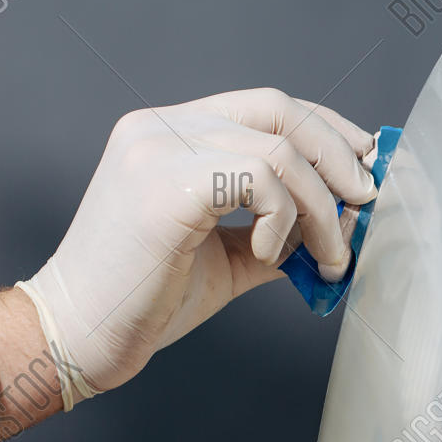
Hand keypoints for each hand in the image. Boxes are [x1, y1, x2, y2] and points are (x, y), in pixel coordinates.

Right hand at [10, 89, 378, 405]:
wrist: (75, 336)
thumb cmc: (140, 302)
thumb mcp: (222, 259)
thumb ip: (271, 234)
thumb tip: (339, 229)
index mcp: (169, 133)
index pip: (266, 106)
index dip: (326, 131)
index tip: (364, 166)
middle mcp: (161, 127)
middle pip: (280, 110)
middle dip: (339, 157)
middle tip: (366, 205)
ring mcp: (159, 148)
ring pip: (279, 150)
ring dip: (322, 208)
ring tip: (329, 256)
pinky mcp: (167, 183)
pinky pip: (259, 179)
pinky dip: (285, 220)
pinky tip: (273, 254)